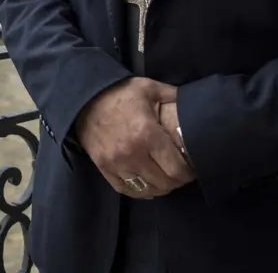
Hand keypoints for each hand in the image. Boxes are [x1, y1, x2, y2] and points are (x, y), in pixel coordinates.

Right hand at [75, 78, 195, 197]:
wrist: (84, 98)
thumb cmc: (119, 92)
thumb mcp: (149, 87)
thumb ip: (173, 96)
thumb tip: (193, 102)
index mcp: (147, 134)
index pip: (176, 168)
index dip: (188, 172)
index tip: (191, 168)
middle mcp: (133, 153)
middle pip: (164, 183)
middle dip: (177, 180)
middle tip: (180, 173)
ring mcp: (117, 163)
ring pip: (147, 189)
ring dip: (160, 187)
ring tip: (165, 178)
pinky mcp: (104, 168)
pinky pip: (127, 190)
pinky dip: (140, 190)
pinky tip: (147, 183)